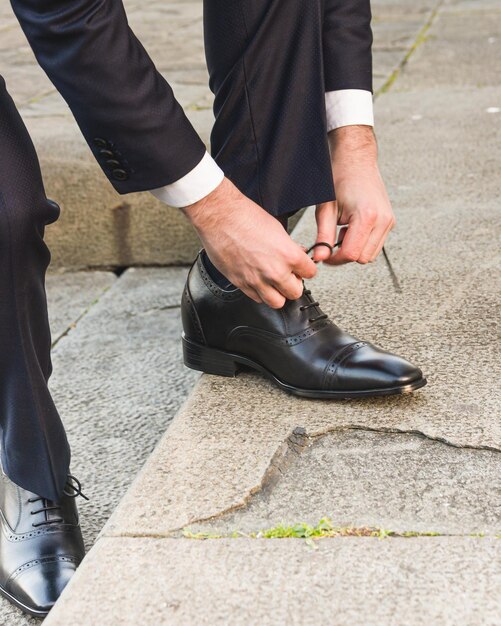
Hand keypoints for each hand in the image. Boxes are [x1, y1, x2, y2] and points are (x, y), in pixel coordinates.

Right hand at [182, 177, 316, 307]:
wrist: (220, 217)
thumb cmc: (245, 217)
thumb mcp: (278, 228)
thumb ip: (290, 248)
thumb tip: (298, 256)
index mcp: (288, 255)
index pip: (310, 273)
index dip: (306, 270)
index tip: (301, 268)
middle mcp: (274, 271)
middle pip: (295, 293)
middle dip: (293, 284)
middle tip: (288, 276)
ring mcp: (257, 280)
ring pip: (277, 302)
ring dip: (277, 293)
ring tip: (273, 282)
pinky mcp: (241, 284)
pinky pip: (257, 299)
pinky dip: (260, 293)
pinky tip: (258, 281)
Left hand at [312, 125, 395, 264]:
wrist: (356, 160)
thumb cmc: (340, 178)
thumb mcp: (326, 209)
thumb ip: (323, 236)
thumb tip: (320, 257)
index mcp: (368, 216)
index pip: (352, 254)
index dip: (335, 259)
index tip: (324, 255)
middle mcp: (383, 220)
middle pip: (363, 258)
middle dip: (345, 255)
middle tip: (332, 241)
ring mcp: (389, 221)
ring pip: (371, 254)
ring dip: (355, 249)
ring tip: (343, 230)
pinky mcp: (389, 221)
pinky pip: (375, 244)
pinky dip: (362, 243)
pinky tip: (352, 228)